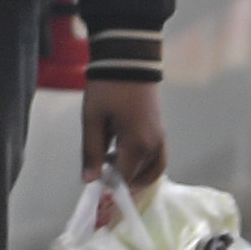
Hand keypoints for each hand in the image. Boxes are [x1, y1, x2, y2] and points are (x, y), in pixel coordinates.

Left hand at [81, 78, 168, 196]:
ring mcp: (161, 138)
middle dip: (122, 180)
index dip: (110, 185)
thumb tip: (89, 180)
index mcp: (138, 143)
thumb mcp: (92, 120)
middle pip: (141, 176)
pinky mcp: (160, 131)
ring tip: (109, 164)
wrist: (128, 64)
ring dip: (134, 173)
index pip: (126, 177)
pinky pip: (156, 157)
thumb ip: (91, 151)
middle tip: (101, 174)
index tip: (94, 185)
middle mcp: (155, 144)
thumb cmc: (107, 90)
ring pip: (152, 169)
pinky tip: (120, 155)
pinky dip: (142, 164)